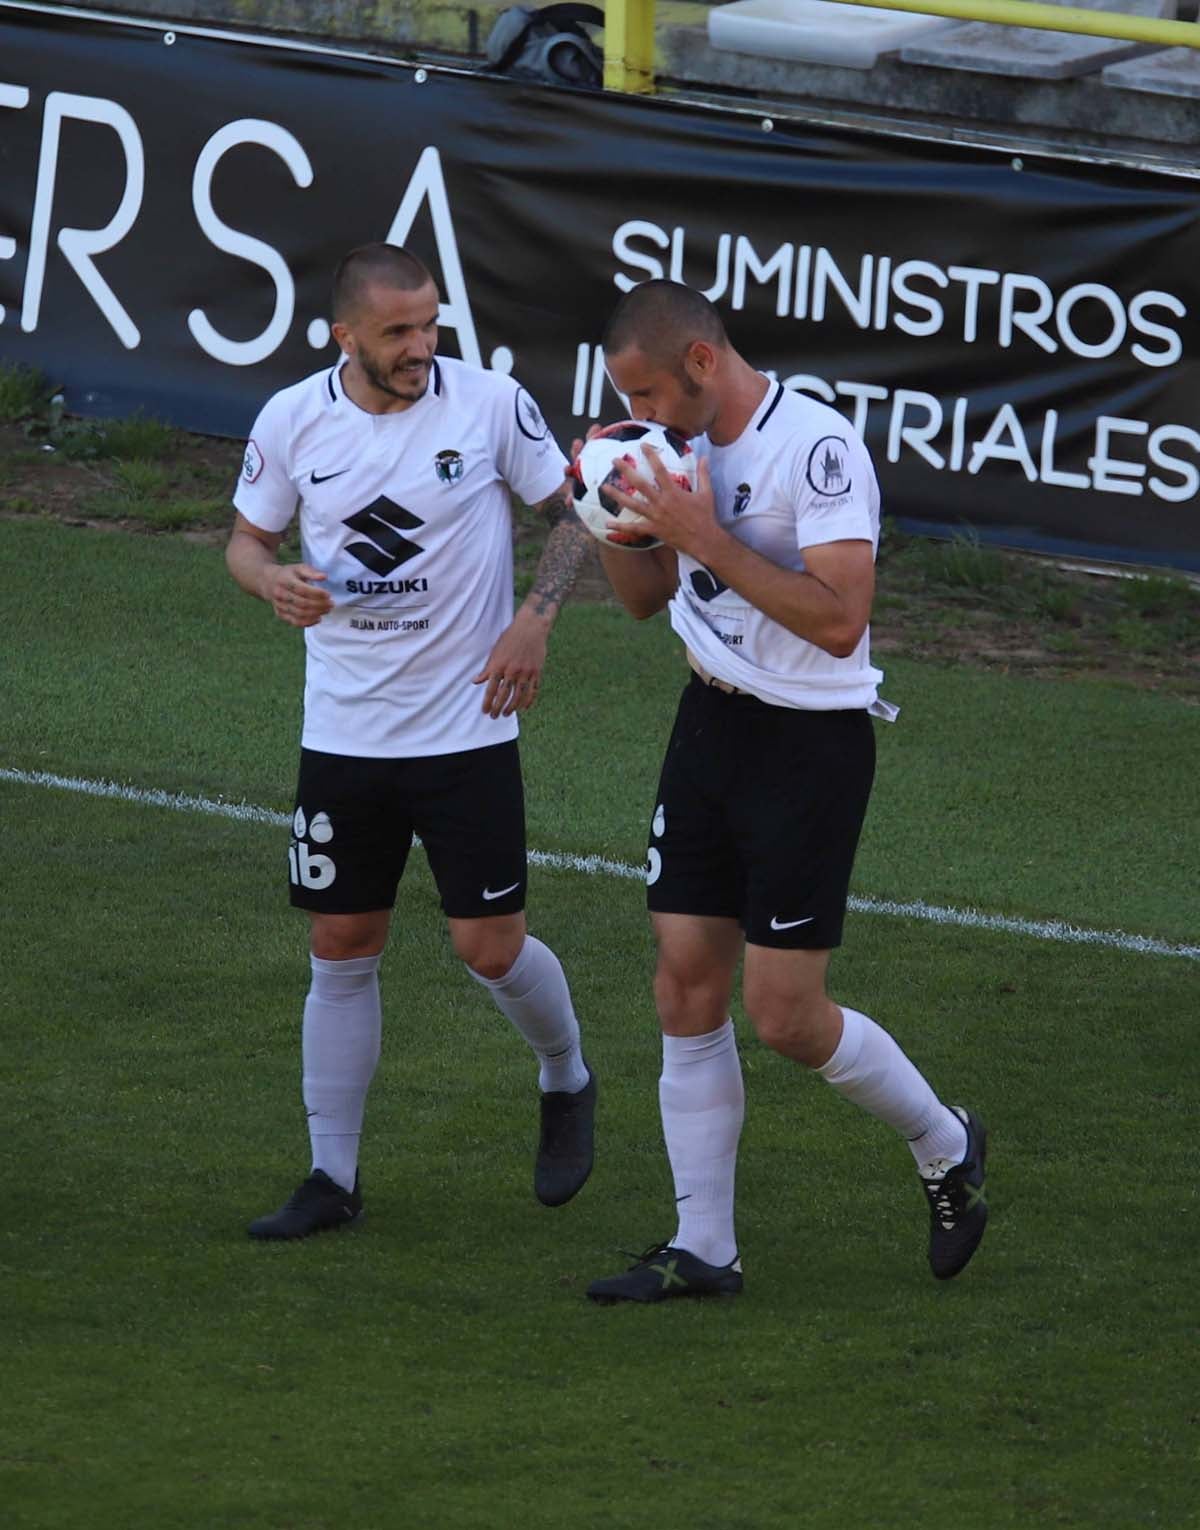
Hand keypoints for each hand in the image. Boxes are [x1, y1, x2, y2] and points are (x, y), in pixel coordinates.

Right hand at [265, 564, 331, 626]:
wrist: (268, 582)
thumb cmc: (288, 574)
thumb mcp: (298, 568)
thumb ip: (311, 571)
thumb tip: (324, 577)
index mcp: (284, 580)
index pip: (302, 589)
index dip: (317, 593)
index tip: (329, 594)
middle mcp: (280, 593)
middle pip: (302, 603)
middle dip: (319, 605)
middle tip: (331, 604)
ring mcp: (279, 605)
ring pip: (299, 613)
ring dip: (316, 613)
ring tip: (327, 610)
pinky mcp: (280, 614)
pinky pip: (295, 622)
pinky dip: (308, 622)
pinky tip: (318, 619)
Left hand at [472, 609, 548, 717]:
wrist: (531, 627)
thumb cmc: (510, 638)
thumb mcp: (495, 651)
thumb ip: (487, 668)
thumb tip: (476, 681)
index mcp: (499, 665)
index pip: (491, 689)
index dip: (487, 702)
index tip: (485, 711)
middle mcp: (512, 671)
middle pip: (504, 695)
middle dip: (498, 708)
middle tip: (494, 716)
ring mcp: (526, 672)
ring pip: (519, 696)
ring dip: (512, 707)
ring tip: (507, 714)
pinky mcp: (537, 672)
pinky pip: (533, 690)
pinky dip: (528, 701)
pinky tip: (524, 708)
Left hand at [604, 450, 718, 560]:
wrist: (703, 539)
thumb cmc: (705, 516)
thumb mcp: (706, 493)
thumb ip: (703, 474)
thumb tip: (705, 457)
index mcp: (674, 491)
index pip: (660, 470)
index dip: (651, 456)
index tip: (642, 445)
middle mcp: (662, 502)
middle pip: (640, 484)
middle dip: (626, 471)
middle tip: (614, 461)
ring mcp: (656, 516)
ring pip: (633, 504)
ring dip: (617, 495)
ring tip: (604, 487)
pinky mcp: (654, 529)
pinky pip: (634, 528)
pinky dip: (620, 527)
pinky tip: (607, 524)